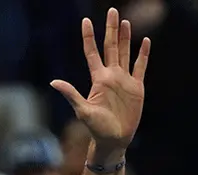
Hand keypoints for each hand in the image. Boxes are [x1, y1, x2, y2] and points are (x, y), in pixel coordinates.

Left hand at [50, 8, 149, 159]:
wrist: (114, 139)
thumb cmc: (96, 128)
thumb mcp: (82, 111)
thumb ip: (71, 94)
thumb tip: (53, 82)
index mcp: (98, 79)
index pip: (92, 52)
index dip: (89, 37)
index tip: (86, 20)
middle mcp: (110, 76)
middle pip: (110, 47)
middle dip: (111, 29)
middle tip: (112, 10)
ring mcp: (124, 80)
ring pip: (125, 53)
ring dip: (125, 37)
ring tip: (125, 21)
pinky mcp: (136, 87)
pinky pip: (140, 67)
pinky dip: (143, 54)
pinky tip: (145, 42)